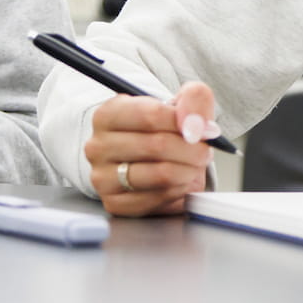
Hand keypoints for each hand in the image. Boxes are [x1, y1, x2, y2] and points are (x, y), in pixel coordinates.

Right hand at [85, 84, 217, 216]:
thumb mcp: (181, 101)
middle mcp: (98, 147)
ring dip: (189, 170)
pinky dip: (179, 191)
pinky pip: (159, 199)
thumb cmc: (164, 128)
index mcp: (107, 115)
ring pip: (161, 174)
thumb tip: (196, 125)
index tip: (202, 129)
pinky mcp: (115, 203)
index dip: (184, 122)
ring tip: (193, 165)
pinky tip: (180, 182)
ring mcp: (103, 177)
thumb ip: (194, 98)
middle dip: (192, 149)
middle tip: (204, 151)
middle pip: (157, 145)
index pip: (150, 114)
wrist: (154, 158)